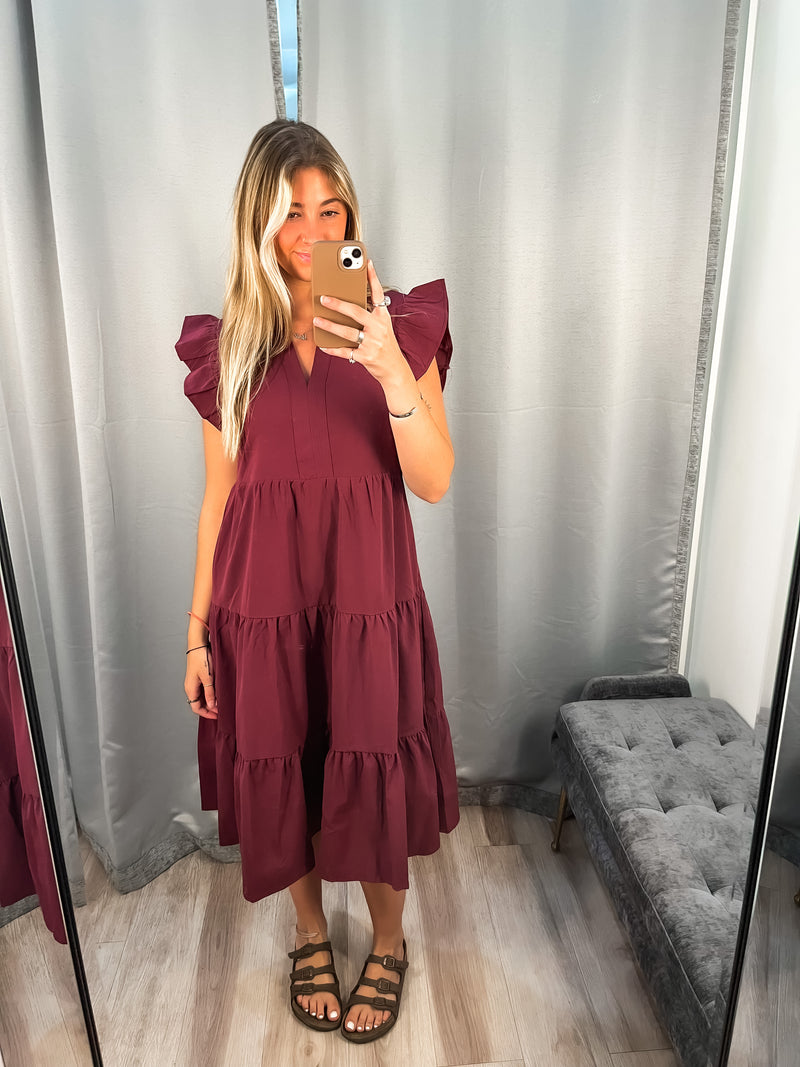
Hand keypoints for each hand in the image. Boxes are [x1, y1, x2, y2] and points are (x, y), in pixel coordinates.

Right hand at [185, 645, 216, 718]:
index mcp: (190, 689)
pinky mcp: (198, 676)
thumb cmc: (201, 658)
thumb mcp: (208, 678)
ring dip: (210, 701)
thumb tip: (211, 706)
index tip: (217, 716)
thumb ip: (210, 693)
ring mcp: (193, 682)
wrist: (198, 643)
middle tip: (221, 711)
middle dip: (209, 709)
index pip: (196, 708)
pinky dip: (210, 694)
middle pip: (199, 703)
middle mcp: (190, 687)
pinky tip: (218, 693)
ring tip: (221, 703)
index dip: (207, 714)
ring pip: (201, 697)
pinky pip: (202, 690)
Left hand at [314, 259, 409, 388]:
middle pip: (356, 312)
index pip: (379, 294)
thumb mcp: (383, 327)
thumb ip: (370, 315)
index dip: (373, 277)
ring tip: (317, 320)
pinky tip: (323, 345)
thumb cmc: (386, 346)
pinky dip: (332, 349)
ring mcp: (372, 343)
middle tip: (324, 298)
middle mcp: (379, 329)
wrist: (395, 370)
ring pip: (347, 332)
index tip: (366, 262)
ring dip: (330, 325)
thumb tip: (348, 304)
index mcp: (384, 318)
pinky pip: (345, 351)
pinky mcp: (365, 357)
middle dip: (338, 304)